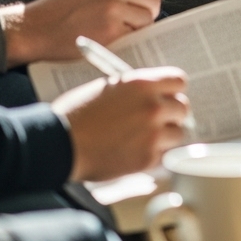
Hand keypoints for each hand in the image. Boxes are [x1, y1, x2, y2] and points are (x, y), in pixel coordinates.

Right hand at [1, 0, 165, 66]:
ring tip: (120, 28)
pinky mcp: (108, 30)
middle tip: (136, 18)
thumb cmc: (62, 8)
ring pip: (147, 17)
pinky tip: (111, 37)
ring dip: (140, 26)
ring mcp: (111, 7)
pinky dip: (129, 37)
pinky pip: (135, 33)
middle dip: (150, 10)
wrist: (33, 29)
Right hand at [54, 68, 189, 181]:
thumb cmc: (76, 113)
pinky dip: (155, 157)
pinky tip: (136, 153)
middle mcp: (153, 106)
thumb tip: (157, 93)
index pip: (179, 81)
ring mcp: (152, 134)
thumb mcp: (109, 87)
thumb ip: (137, 89)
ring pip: (178, 133)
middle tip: (158, 121)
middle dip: (172, 114)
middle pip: (182, 108)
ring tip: (146, 139)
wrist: (57, 144)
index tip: (167, 96)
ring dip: (166, 137)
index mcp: (144, 83)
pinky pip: (165, 156)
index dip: (173, 90)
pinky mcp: (146, 159)